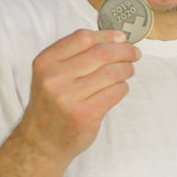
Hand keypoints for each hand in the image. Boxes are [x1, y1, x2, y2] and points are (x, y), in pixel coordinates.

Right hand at [16, 29, 140, 162]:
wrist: (42, 141)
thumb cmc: (54, 102)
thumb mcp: (53, 73)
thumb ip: (78, 54)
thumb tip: (119, 38)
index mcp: (45, 62)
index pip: (83, 38)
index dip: (107, 36)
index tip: (122, 38)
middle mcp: (54, 78)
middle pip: (102, 53)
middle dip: (125, 51)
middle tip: (135, 54)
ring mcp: (68, 97)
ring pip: (113, 72)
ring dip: (127, 69)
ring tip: (128, 71)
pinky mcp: (84, 114)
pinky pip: (116, 91)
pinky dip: (123, 87)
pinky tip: (118, 89)